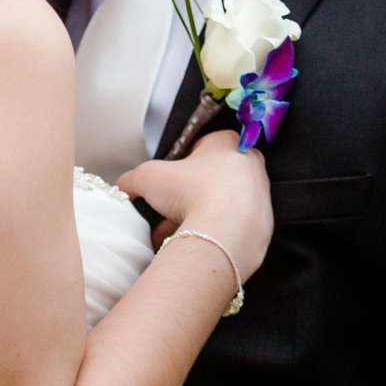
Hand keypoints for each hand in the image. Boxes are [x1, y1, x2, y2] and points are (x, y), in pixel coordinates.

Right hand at [120, 130, 272, 274]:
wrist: (224, 232)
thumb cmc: (194, 192)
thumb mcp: (148, 176)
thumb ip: (132, 178)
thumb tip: (123, 187)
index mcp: (229, 142)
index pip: (201, 146)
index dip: (179, 165)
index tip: (167, 181)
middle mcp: (250, 166)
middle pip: (210, 179)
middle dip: (186, 197)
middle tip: (166, 211)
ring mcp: (260, 197)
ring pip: (220, 205)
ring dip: (196, 217)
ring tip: (173, 232)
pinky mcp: (262, 227)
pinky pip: (231, 228)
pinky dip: (212, 235)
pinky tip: (193, 243)